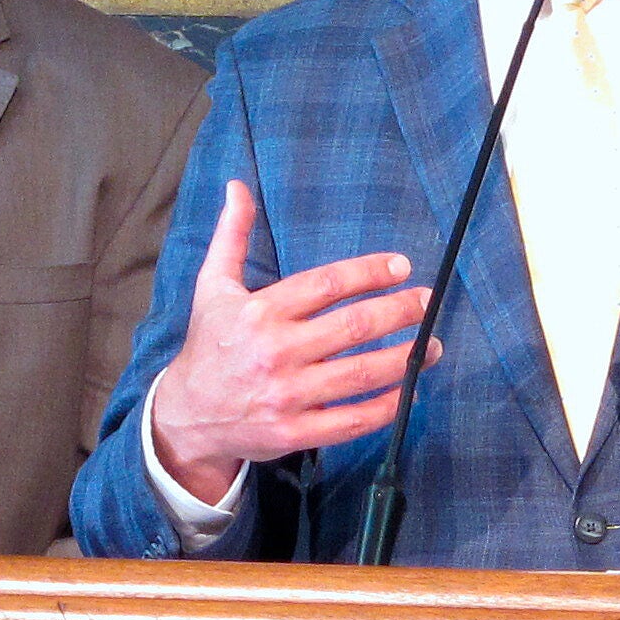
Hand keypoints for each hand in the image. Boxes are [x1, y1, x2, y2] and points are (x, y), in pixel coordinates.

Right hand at [147, 182, 435, 501]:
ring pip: (361, 374)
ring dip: (405, 358)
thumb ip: (232, 236)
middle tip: (428, 302)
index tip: (401, 267)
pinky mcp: (294, 433)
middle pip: (353, 326)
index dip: (370, 272)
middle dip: (400, 311)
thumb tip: (238, 186)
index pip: (327, 284)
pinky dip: (386, 407)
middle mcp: (275, 352)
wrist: (187, 415)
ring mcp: (287, 396)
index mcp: (260, 312)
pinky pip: (351, 421)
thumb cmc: (209, 344)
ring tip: (432, 345)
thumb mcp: (212, 287)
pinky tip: (409, 391)